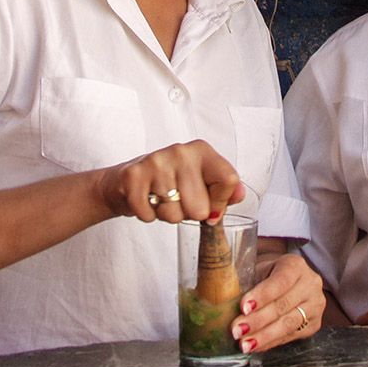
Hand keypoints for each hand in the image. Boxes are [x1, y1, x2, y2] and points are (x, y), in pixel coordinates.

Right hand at [95, 140, 245, 223]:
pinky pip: (149, 215)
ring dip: (166, 215)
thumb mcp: (200, 180)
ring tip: (160, 199)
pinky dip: (147, 216)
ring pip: (173, 215)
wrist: (127, 181)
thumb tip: (240, 194)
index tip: (210, 204)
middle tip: (177, 200)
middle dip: (188, 213)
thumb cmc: (170, 182)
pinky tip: (146, 201)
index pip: (229, 180)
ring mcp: (156, 162)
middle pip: (200, 207)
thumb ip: (224, 188)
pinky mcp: (133, 176)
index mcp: (202, 150)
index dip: (221, 202)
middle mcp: (181, 152)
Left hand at [231, 253, 325, 353]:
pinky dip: (271, 342)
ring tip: (245, 343)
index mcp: (295, 265)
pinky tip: (256, 345)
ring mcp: (315, 305)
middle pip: (283, 305)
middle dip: (258, 320)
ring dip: (264, 336)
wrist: (289, 281)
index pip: (280, 282)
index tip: (243, 307)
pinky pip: (291, 336)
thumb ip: (246, 282)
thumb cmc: (269, 275)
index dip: (262, 296)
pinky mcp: (314, 324)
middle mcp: (310, 283)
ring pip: (289, 324)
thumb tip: (222, 297)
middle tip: (237, 330)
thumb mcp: (259, 270)